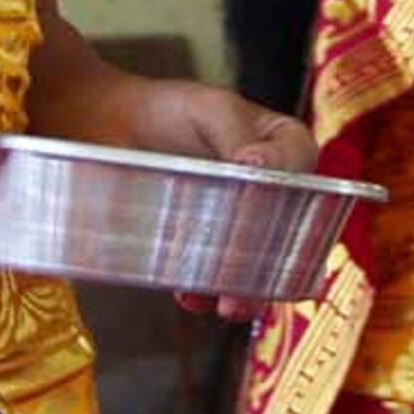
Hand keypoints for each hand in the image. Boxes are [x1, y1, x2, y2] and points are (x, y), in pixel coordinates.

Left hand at [126, 82, 323, 317]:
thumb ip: (235, 133)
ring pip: (260, 268)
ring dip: (249, 291)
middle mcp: (271, 192)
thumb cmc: (167, 111)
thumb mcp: (208, 110)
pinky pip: (218, 281)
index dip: (289, 185)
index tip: (255, 186)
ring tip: (226, 303)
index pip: (302, 169)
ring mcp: (240, 226)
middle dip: (276, 262)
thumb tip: (257, 166)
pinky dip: (207, 294)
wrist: (111, 130)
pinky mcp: (208, 252)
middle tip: (252, 276)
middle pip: (288, 233)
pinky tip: (191, 295)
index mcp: (283, 148)